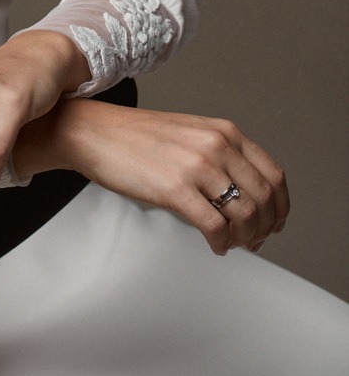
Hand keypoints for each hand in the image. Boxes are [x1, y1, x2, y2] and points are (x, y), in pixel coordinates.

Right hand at [43, 101, 288, 253]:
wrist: (94, 132)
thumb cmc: (136, 137)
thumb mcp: (190, 133)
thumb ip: (220, 156)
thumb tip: (245, 196)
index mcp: (224, 131)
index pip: (273, 174)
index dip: (280, 206)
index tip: (275, 222)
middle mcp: (216, 145)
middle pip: (264, 199)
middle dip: (265, 228)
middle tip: (255, 242)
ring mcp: (197, 166)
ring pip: (245, 215)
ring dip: (245, 238)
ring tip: (232, 244)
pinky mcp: (175, 188)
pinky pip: (215, 227)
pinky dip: (222, 243)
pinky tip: (214, 244)